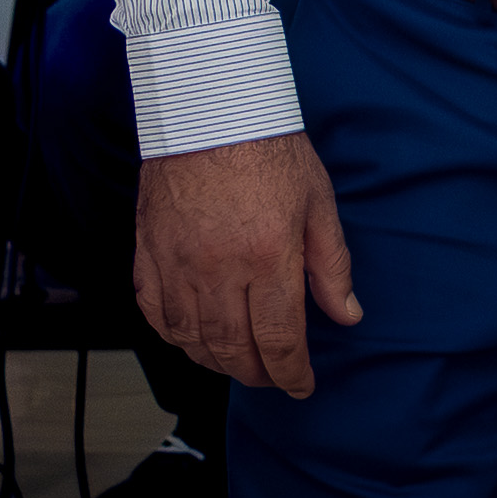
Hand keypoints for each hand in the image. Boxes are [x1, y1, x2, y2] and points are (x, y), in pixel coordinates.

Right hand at [134, 130, 361, 394]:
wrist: (211, 111)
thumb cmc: (270, 150)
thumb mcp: (319, 204)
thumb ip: (332, 266)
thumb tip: (347, 314)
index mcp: (268, 257)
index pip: (280, 338)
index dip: (292, 373)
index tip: (301, 386)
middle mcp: (218, 269)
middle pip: (234, 348)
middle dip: (257, 374)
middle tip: (273, 378)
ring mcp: (178, 264)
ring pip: (192, 339)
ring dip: (217, 362)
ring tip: (239, 365)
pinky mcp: (149, 254)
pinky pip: (155, 314)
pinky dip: (175, 337)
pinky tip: (193, 340)